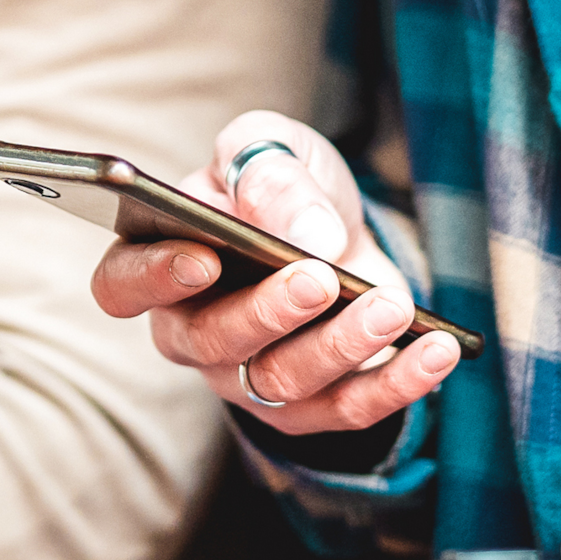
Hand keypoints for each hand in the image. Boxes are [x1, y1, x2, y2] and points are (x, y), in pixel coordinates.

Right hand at [86, 110, 459, 437]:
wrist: (338, 228)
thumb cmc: (283, 187)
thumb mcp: (272, 147)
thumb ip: (270, 172)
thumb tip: (307, 233)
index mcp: (158, 261)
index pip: (123, 287)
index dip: (155, 279)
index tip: (204, 257)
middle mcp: (192, 333)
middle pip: (213, 343)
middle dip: (269, 312)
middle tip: (321, 277)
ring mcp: (248, 380)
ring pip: (283, 384)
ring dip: (341, 347)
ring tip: (392, 306)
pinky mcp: (313, 406)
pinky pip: (350, 411)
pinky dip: (398, 384)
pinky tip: (437, 349)